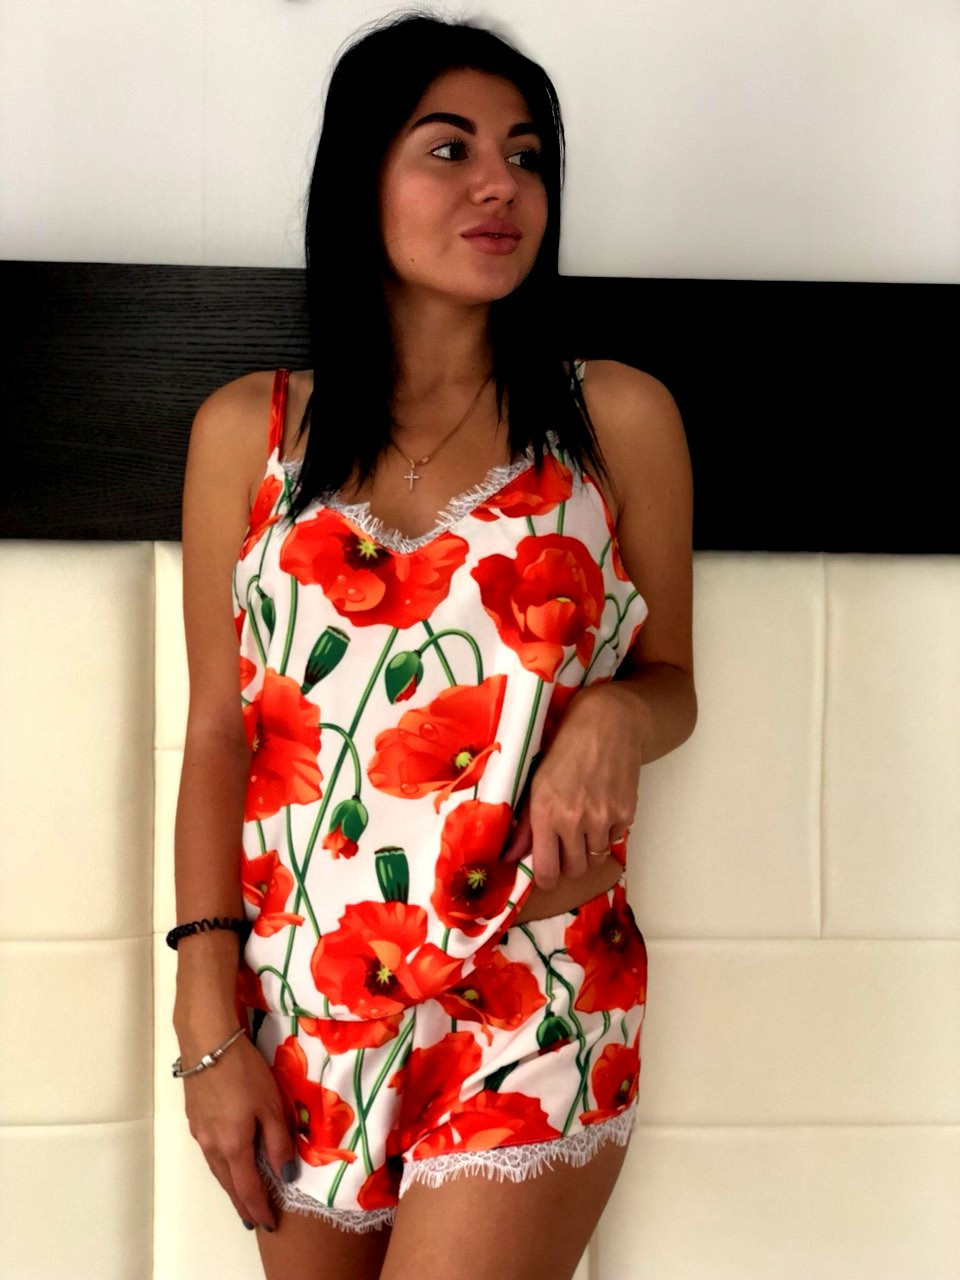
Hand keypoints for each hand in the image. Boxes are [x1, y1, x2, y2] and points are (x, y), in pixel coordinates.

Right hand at [179, 1024, 296, 1232]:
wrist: (207, 1044)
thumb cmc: (244, 1073)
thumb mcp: (271, 1106)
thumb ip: (278, 1142)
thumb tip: (286, 1175)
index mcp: (234, 1147)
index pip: (248, 1189)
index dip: (259, 1209)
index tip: (269, 1224)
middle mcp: (212, 1146)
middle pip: (228, 1184)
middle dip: (243, 1204)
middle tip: (253, 1220)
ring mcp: (200, 1133)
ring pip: (217, 1169)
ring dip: (231, 1186)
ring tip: (241, 1196)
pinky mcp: (195, 1118)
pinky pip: (210, 1153)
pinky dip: (222, 1166)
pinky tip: (227, 1161)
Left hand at [500, 683, 644, 889]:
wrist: (608, 723)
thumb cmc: (563, 747)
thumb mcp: (535, 782)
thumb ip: (525, 824)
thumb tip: (510, 856)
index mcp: (545, 813)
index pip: (547, 871)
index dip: (546, 878)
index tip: (547, 871)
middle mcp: (575, 821)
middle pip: (575, 871)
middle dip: (568, 864)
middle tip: (566, 845)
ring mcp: (603, 819)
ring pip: (595, 858)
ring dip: (589, 847)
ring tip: (584, 822)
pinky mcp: (626, 813)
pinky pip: (615, 839)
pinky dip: (609, 831)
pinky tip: (602, 806)